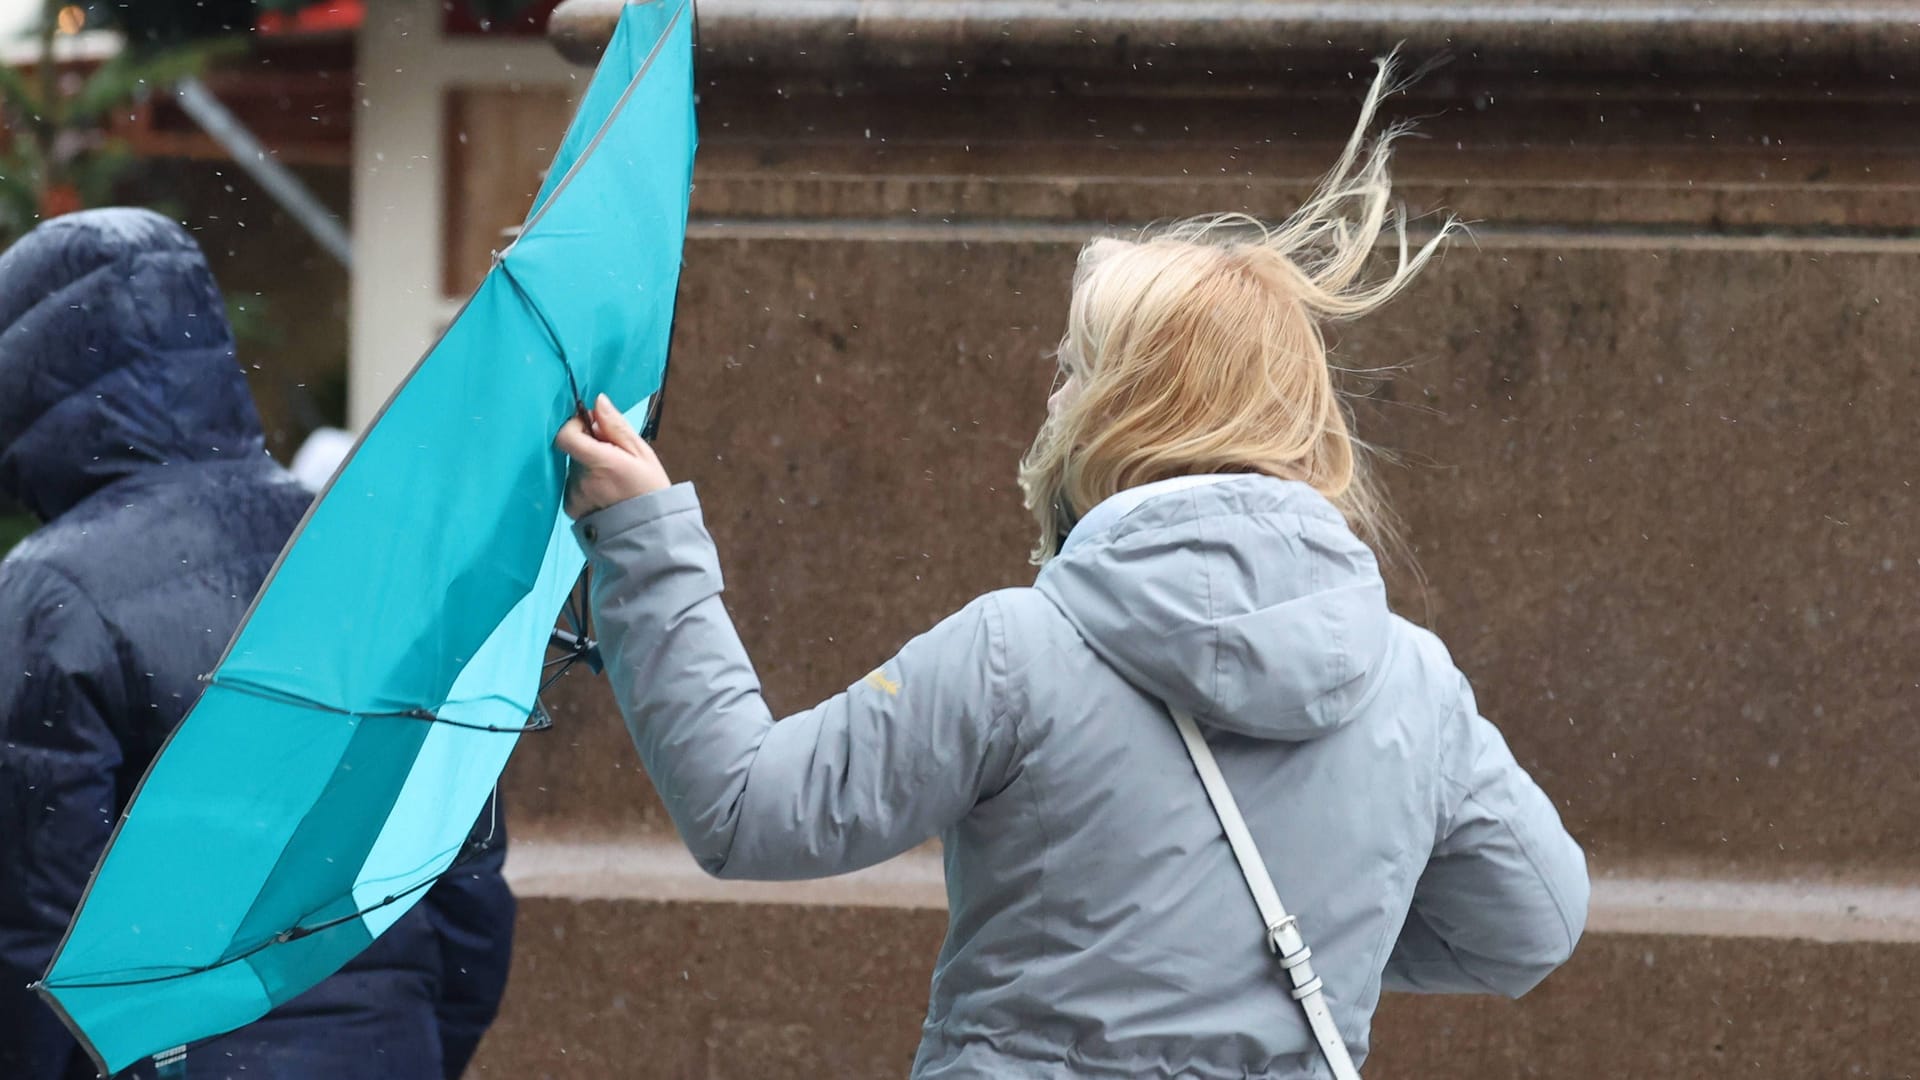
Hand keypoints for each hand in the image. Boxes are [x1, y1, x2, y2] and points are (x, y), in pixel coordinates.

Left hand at [555, 393, 670, 519]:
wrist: (649, 531)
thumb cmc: (649, 490)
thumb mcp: (641, 453)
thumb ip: (616, 426)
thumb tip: (598, 401)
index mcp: (602, 463)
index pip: (566, 436)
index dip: (574, 425)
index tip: (589, 426)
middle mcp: (583, 480)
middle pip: (574, 450)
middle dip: (590, 448)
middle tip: (614, 459)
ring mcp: (574, 495)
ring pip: (574, 467)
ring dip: (588, 467)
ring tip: (613, 481)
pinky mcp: (570, 507)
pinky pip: (572, 484)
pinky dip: (585, 484)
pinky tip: (604, 493)